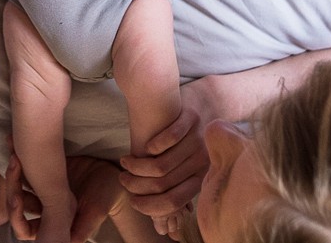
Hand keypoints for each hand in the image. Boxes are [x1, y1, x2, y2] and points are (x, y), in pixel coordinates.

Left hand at [7, 153, 131, 242]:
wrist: (110, 171)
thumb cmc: (106, 196)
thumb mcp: (95, 212)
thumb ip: (81, 229)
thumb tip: (66, 242)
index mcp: (52, 223)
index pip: (23, 228)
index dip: (16, 217)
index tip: (16, 199)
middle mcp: (44, 208)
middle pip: (16, 204)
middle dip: (12, 187)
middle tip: (14, 166)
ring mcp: (42, 190)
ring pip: (18, 185)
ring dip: (13, 172)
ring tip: (14, 154)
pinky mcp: (43, 173)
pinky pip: (25, 168)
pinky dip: (19, 157)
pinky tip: (13, 143)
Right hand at [118, 98, 208, 226]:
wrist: (207, 101)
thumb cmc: (188, 141)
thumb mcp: (184, 168)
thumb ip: (173, 194)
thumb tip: (164, 230)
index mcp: (200, 177)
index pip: (173, 202)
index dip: (149, 205)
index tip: (133, 201)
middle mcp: (202, 161)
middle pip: (162, 185)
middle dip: (136, 185)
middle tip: (123, 179)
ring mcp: (198, 140)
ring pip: (161, 165)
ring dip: (137, 167)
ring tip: (125, 163)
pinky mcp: (191, 118)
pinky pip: (168, 139)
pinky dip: (152, 145)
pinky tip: (144, 147)